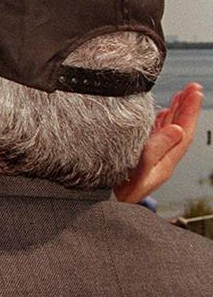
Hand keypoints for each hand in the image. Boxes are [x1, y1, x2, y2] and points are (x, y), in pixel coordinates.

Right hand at [115, 82, 203, 202]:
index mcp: (165, 161)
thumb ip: (156, 150)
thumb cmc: (120, 194)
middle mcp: (161, 159)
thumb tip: (177, 129)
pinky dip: (159, 122)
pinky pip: (155, 136)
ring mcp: (151, 158)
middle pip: (179, 129)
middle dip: (186, 107)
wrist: (103, 209)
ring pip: (168, 131)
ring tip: (181, 95)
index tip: (194, 92)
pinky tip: (160, 115)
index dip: (189, 111)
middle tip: (192, 87)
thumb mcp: (139, 172)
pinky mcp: (139, 158)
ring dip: (175, 112)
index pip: (184, 132)